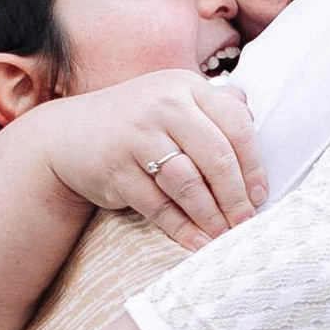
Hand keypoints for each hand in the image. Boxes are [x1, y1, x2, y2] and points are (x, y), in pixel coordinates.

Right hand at [35, 74, 264, 252]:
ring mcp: (137, 136)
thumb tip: (253, 115)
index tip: (260, 195)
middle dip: (236, 197)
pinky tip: (196, 243)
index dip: (253, 165)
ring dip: (211, 216)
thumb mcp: (172, 100)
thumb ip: (212, 104)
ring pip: (188, 183)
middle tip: (246, 223)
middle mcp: (162, 104)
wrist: (68, 136)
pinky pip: (158, 205)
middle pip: (216, 156)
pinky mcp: (116, 168)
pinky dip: (181, 228)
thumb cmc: (135, 123)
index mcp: (185, 86)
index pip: (236, 124)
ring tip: (224, 237)